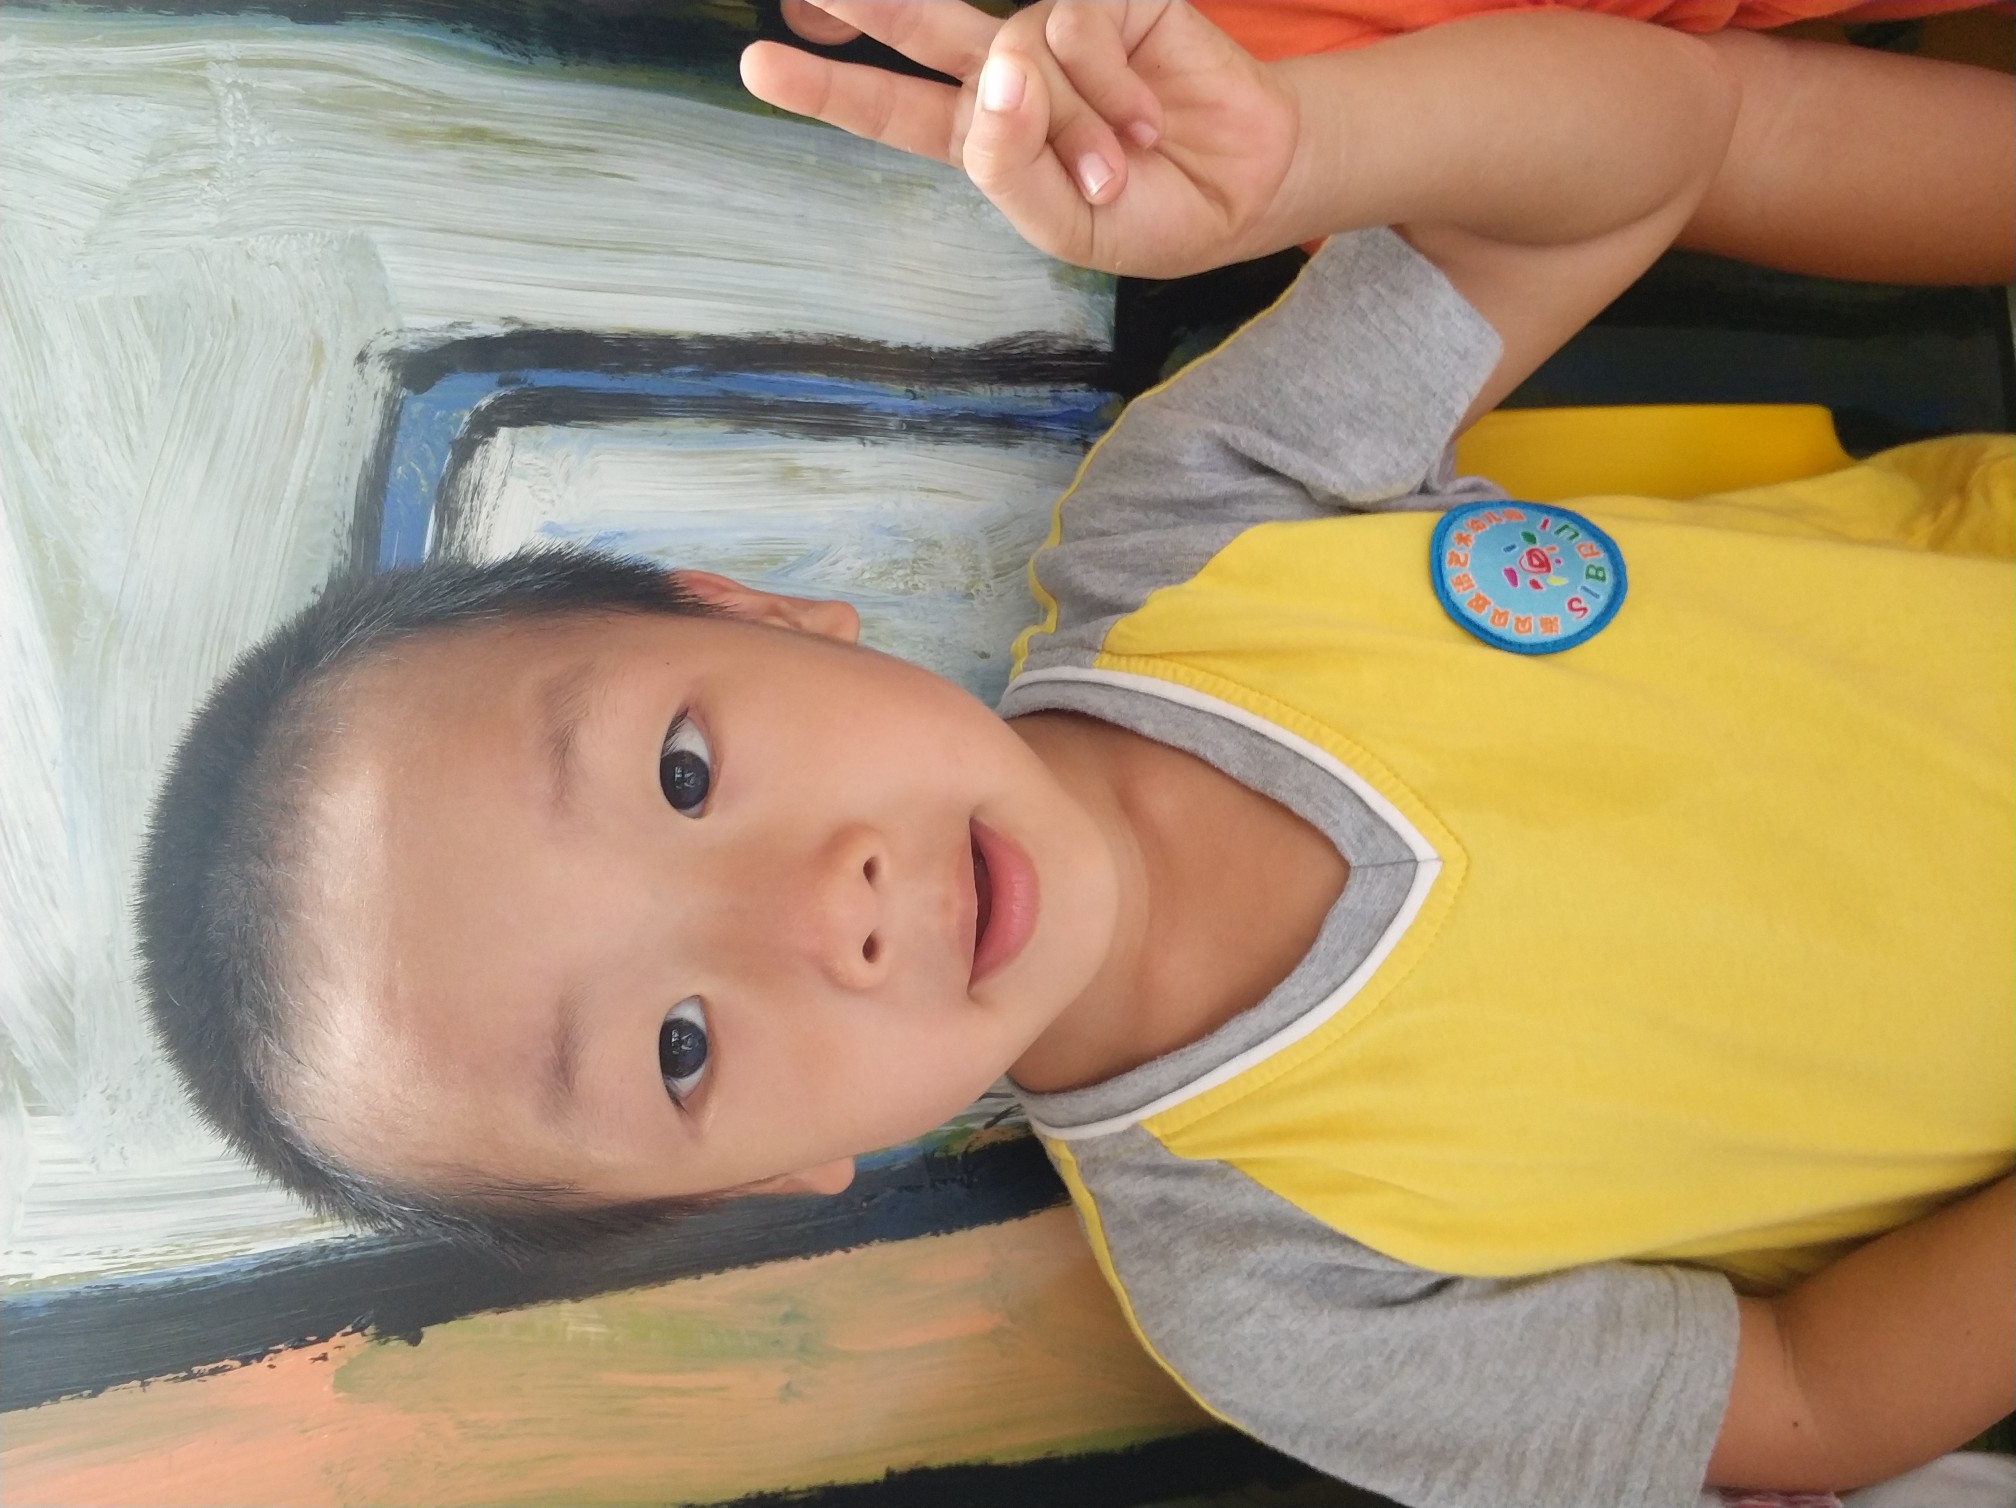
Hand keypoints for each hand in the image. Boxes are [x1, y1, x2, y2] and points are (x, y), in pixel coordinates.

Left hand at [742, 0, 1301, 277]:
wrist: (1244, 188)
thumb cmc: (1150, 213)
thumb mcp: (1064, 224)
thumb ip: (1010, 162)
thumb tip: (996, 67)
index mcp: (982, 138)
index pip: (892, 108)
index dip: (828, 85)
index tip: (761, 63)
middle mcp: (1007, 74)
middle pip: (918, 23)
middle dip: (864, 2)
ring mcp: (1054, 33)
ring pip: (1018, 52)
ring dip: (1072, 125)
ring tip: (1121, 161)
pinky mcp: (1109, 1)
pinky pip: (1077, 27)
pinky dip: (1113, 88)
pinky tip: (1147, 117)